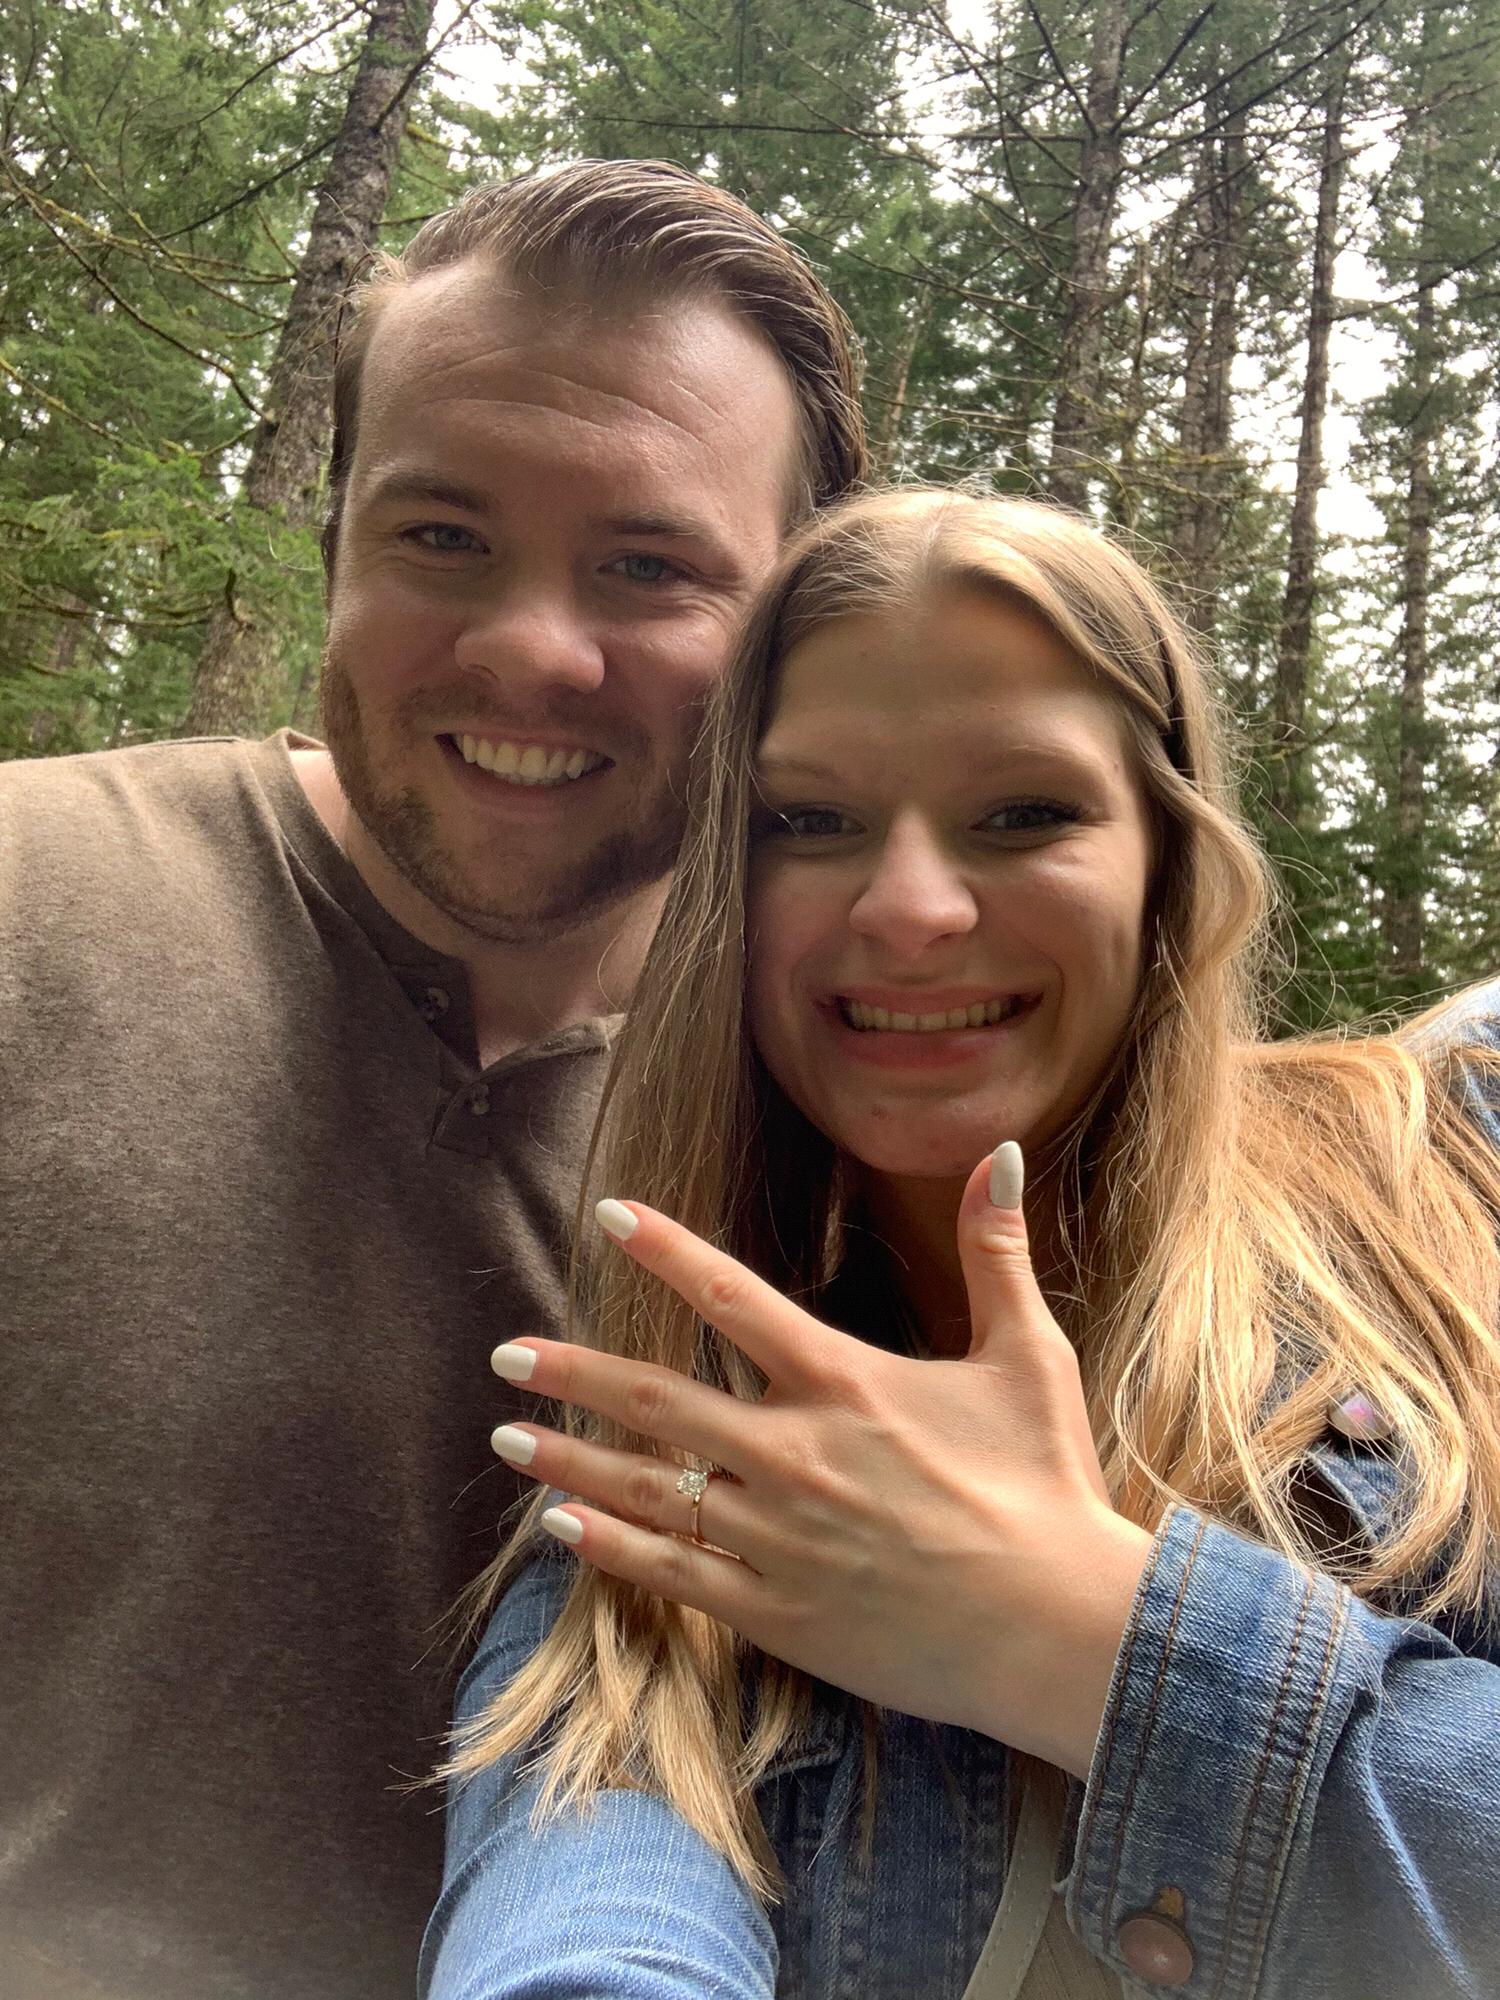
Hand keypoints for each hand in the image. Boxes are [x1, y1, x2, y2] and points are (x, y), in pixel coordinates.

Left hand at [489, 1147, 1152, 1775]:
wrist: (1061, 1632)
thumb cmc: (1049, 1488)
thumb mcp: (1030, 1356)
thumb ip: (996, 1252)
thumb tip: (999, 1152)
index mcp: (845, 1382)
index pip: (731, 1296)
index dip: (663, 1247)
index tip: (605, 1215)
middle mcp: (794, 1454)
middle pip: (655, 1399)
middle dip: (571, 1374)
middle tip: (505, 1355)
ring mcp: (776, 1538)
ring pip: (646, 1489)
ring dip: (567, 1461)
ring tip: (505, 1441)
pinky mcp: (777, 1612)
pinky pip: (672, 1574)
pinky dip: (610, 1548)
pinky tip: (562, 1530)